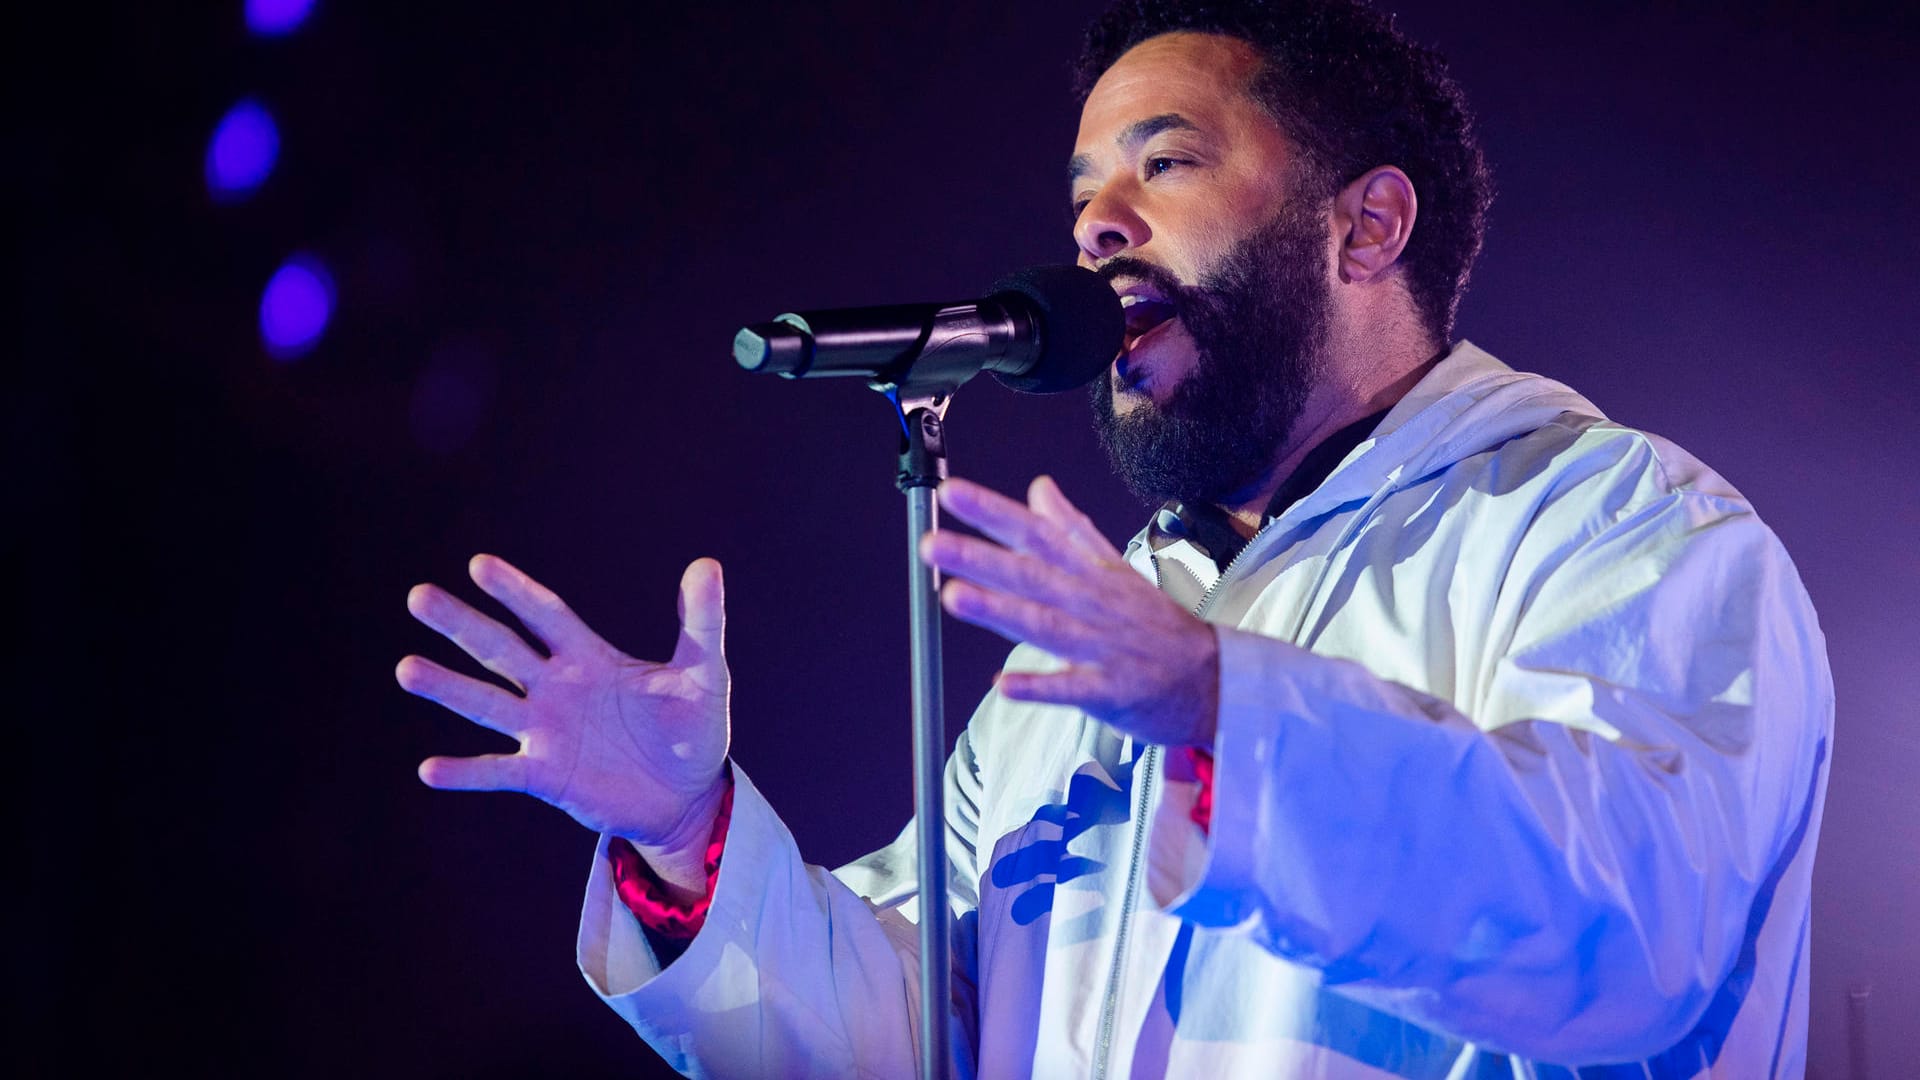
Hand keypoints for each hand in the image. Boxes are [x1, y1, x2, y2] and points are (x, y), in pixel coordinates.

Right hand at [397, 554, 729, 888]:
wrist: (690, 797)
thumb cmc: (694, 729)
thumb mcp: (704, 673)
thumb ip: (702, 622)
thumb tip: (706, 564)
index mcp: (589, 658)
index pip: (546, 616)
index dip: (515, 592)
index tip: (479, 565)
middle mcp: (557, 689)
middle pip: (501, 649)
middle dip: (461, 624)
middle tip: (419, 597)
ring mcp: (546, 733)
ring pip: (488, 704)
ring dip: (448, 687)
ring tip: (406, 668)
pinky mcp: (546, 777)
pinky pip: (500, 771)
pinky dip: (466, 772)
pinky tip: (430, 769)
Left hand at [919, 475, 1218, 747]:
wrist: (1213, 679)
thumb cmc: (1156, 625)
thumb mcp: (1115, 569)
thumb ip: (1071, 530)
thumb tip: (1038, 488)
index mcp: (1090, 573)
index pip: (1036, 534)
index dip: (994, 513)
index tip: (952, 493)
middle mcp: (1092, 603)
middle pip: (1031, 575)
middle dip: (981, 558)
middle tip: (932, 544)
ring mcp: (1102, 647)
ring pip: (1045, 625)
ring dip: (1000, 611)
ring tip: (954, 597)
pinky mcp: (1112, 691)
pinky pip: (1072, 689)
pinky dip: (1040, 686)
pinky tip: (1005, 685)